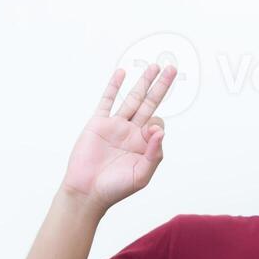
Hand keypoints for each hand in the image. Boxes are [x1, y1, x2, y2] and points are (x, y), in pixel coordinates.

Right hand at [61, 62, 176, 212]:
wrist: (87, 192)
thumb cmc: (115, 188)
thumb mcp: (141, 175)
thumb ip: (154, 155)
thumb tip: (159, 131)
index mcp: (143, 145)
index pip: (157, 124)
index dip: (156, 125)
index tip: (147, 133)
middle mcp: (131, 132)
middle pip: (149, 103)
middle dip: (160, 86)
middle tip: (171, 68)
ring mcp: (115, 126)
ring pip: (132, 98)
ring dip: (142, 82)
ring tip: (154, 66)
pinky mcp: (98, 123)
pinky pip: (107, 101)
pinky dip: (114, 86)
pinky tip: (121, 73)